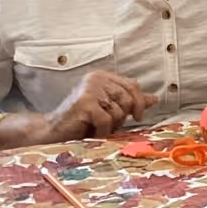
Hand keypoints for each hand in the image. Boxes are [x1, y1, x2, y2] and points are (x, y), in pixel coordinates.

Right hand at [42, 71, 156, 140]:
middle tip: (109, 124)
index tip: (137, 116)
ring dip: (111, 125)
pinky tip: (92, 131)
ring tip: (97, 127)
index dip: (139, 102)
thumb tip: (154, 99)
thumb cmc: (81, 121)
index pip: (132, 86)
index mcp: (102, 76)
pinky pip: (107, 120)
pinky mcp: (84, 103)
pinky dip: (103, 130)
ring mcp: (89, 89)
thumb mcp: (108, 108)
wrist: (52, 131)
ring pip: (118, 111)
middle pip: (128, 98)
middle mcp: (96, 79)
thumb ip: (129, 102)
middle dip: (122, 116)